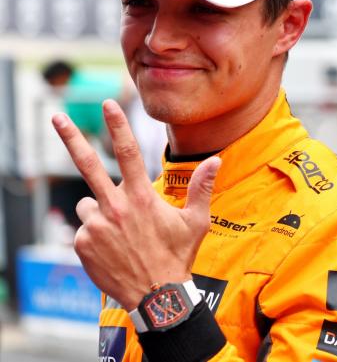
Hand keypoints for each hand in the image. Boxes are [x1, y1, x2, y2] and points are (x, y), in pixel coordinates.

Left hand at [52, 100, 220, 309]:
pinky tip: (113, 248)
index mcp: (142, 198)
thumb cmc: (178, 256)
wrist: (155, 295)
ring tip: (121, 234)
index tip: (108, 105)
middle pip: (88, 164)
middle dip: (72, 137)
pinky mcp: (83, 244)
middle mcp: (115, 207)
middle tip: (56, 116)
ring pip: (89, 204)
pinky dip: (95, 234)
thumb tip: (216, 159)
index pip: (129, 153)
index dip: (118, 126)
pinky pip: (85, 229)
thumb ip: (202, 188)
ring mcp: (96, 226)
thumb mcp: (196, 222)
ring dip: (101, 211)